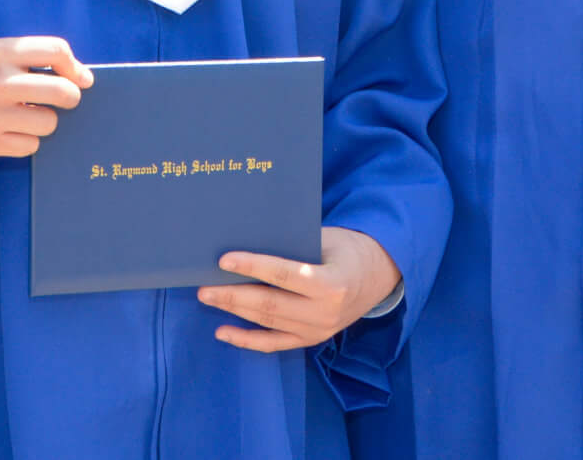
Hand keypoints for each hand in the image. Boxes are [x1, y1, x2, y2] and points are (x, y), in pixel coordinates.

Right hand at [0, 36, 93, 157]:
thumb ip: (24, 57)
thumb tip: (74, 74)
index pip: (54, 50)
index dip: (75, 65)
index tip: (81, 77)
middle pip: (61, 91)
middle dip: (71, 96)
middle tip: (65, 98)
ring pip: (49, 122)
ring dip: (45, 120)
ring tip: (28, 115)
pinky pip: (30, 145)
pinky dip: (27, 140)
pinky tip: (12, 131)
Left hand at [197, 226, 400, 352]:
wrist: (378, 274)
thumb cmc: (347, 248)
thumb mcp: (327, 239)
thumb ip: (292, 246)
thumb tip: (247, 243)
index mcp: (332, 283)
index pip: (284, 274)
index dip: (252, 267)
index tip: (224, 260)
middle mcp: (325, 312)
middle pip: (270, 304)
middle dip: (233, 295)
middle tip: (204, 286)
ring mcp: (318, 330)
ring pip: (268, 323)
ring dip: (235, 312)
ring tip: (209, 299)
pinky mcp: (311, 340)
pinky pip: (273, 343)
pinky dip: (246, 339)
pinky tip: (223, 331)